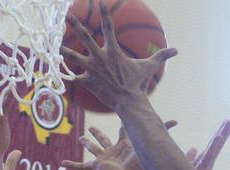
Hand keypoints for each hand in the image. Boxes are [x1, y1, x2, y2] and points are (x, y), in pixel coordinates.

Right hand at [62, 122, 175, 169]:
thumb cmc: (145, 165)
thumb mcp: (153, 143)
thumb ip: (164, 131)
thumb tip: (178, 121)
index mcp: (126, 145)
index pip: (123, 132)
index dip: (123, 125)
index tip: (121, 118)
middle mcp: (114, 151)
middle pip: (104, 139)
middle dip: (97, 133)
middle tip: (90, 127)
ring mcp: (105, 159)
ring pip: (93, 149)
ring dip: (86, 144)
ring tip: (79, 139)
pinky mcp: (98, 167)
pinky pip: (83, 167)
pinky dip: (73, 166)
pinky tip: (63, 165)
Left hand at [63, 0, 177, 111]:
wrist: (129, 101)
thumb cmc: (138, 83)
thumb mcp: (150, 67)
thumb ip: (161, 56)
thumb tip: (176, 51)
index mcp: (113, 50)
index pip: (108, 26)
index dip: (104, 12)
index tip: (100, 1)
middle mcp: (99, 56)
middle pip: (84, 37)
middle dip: (75, 25)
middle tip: (66, 15)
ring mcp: (92, 69)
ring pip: (73, 56)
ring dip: (62, 50)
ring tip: (52, 44)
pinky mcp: (87, 82)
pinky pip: (73, 79)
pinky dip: (64, 78)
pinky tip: (53, 75)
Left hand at [190, 117, 229, 169]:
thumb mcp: (185, 167)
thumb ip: (189, 158)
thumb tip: (194, 148)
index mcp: (204, 160)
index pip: (214, 142)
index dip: (222, 131)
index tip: (229, 119)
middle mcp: (207, 161)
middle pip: (218, 142)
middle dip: (226, 130)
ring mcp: (206, 165)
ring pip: (216, 147)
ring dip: (223, 133)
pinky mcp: (202, 169)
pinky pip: (209, 156)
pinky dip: (214, 146)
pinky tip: (219, 137)